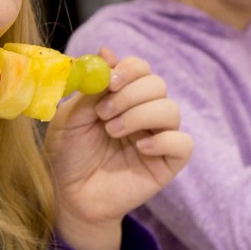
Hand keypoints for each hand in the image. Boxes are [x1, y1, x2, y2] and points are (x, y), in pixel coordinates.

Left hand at [45, 49, 191, 249]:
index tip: (109, 82)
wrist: (69, 197)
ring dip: (140, 116)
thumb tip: (106, 52)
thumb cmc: (68, 156)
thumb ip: (91, 89)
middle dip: (131, 95)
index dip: (129, 70)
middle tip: (103, 114)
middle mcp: (144, 113)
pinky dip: (164, 140)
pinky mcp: (168, 162)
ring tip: (113, 132)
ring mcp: (158, 137)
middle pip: (158, 85)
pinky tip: (140, 149)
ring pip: (171, 110)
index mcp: (122, 97)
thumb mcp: (70, 118)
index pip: (141, 69)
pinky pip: (183, 143)